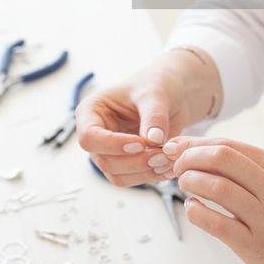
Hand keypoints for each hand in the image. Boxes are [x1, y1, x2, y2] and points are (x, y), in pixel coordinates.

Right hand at [75, 62, 194, 187]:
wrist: (174, 94)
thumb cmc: (157, 84)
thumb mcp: (156, 93)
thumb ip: (154, 116)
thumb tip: (153, 140)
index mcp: (92, 111)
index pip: (90, 136)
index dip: (113, 145)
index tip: (140, 144)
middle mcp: (97, 133)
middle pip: (104, 160)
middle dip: (134, 162)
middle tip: (161, 155)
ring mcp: (110, 150)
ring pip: (117, 175)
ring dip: (143, 173)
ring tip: (168, 160)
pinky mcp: (126, 163)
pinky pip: (132, 179)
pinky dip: (151, 176)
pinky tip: (168, 166)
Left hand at [165, 135, 263, 263]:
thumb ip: (248, 168)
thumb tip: (200, 149)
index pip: (231, 145)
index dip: (197, 144)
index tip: (177, 148)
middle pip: (223, 158)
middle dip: (190, 158)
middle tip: (176, 166)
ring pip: (218, 187)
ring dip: (191, 181)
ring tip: (184, 185)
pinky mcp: (256, 246)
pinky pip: (217, 223)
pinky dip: (196, 212)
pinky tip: (192, 208)